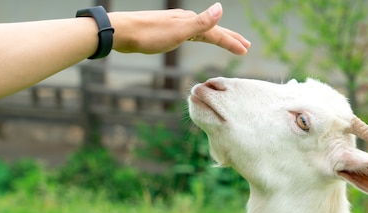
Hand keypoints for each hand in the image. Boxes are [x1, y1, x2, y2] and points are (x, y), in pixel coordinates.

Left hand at [110, 2, 250, 55]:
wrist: (122, 33)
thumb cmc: (149, 34)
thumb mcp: (179, 31)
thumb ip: (201, 22)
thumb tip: (221, 7)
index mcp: (190, 22)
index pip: (217, 32)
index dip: (231, 41)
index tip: (246, 51)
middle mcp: (185, 20)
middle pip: (213, 29)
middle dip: (229, 38)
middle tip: (245, 46)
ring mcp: (176, 25)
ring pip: (203, 31)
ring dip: (217, 37)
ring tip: (227, 43)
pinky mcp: (166, 31)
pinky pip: (192, 33)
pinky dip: (202, 37)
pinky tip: (196, 37)